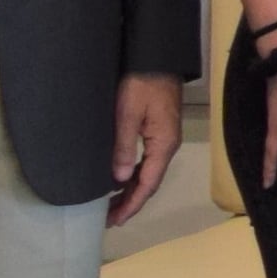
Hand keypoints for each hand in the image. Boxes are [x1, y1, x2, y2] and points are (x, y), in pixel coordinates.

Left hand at [108, 74, 185, 222]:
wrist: (156, 57)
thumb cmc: (141, 83)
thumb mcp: (128, 114)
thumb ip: (124, 146)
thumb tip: (117, 180)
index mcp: (163, 144)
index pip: (148, 183)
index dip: (132, 204)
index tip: (115, 220)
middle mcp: (167, 145)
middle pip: (149, 182)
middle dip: (131, 202)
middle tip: (108, 219)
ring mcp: (164, 138)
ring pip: (148, 172)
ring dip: (131, 190)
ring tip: (111, 205)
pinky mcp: (158, 130)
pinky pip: (147, 161)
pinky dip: (133, 175)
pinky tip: (120, 179)